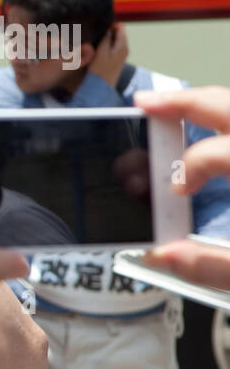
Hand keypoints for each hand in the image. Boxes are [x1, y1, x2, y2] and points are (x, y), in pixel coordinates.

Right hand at [86, 24, 127, 86]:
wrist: (101, 87)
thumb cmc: (100, 70)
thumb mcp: (101, 52)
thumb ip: (106, 39)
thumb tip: (108, 31)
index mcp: (123, 46)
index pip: (120, 28)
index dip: (110, 26)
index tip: (100, 30)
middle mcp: (125, 50)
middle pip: (118, 34)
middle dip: (108, 33)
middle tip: (96, 37)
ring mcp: (121, 56)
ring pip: (114, 42)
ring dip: (106, 41)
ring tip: (96, 44)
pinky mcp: (116, 61)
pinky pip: (112, 48)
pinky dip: (105, 47)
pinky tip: (98, 52)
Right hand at [135, 85, 229, 287]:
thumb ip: (213, 267)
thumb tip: (161, 254)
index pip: (215, 152)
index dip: (187, 169)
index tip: (177, 190)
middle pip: (225, 105)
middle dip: (182, 101)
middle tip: (146, 104)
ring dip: (207, 105)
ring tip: (174, 108)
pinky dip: (225, 120)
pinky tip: (212, 129)